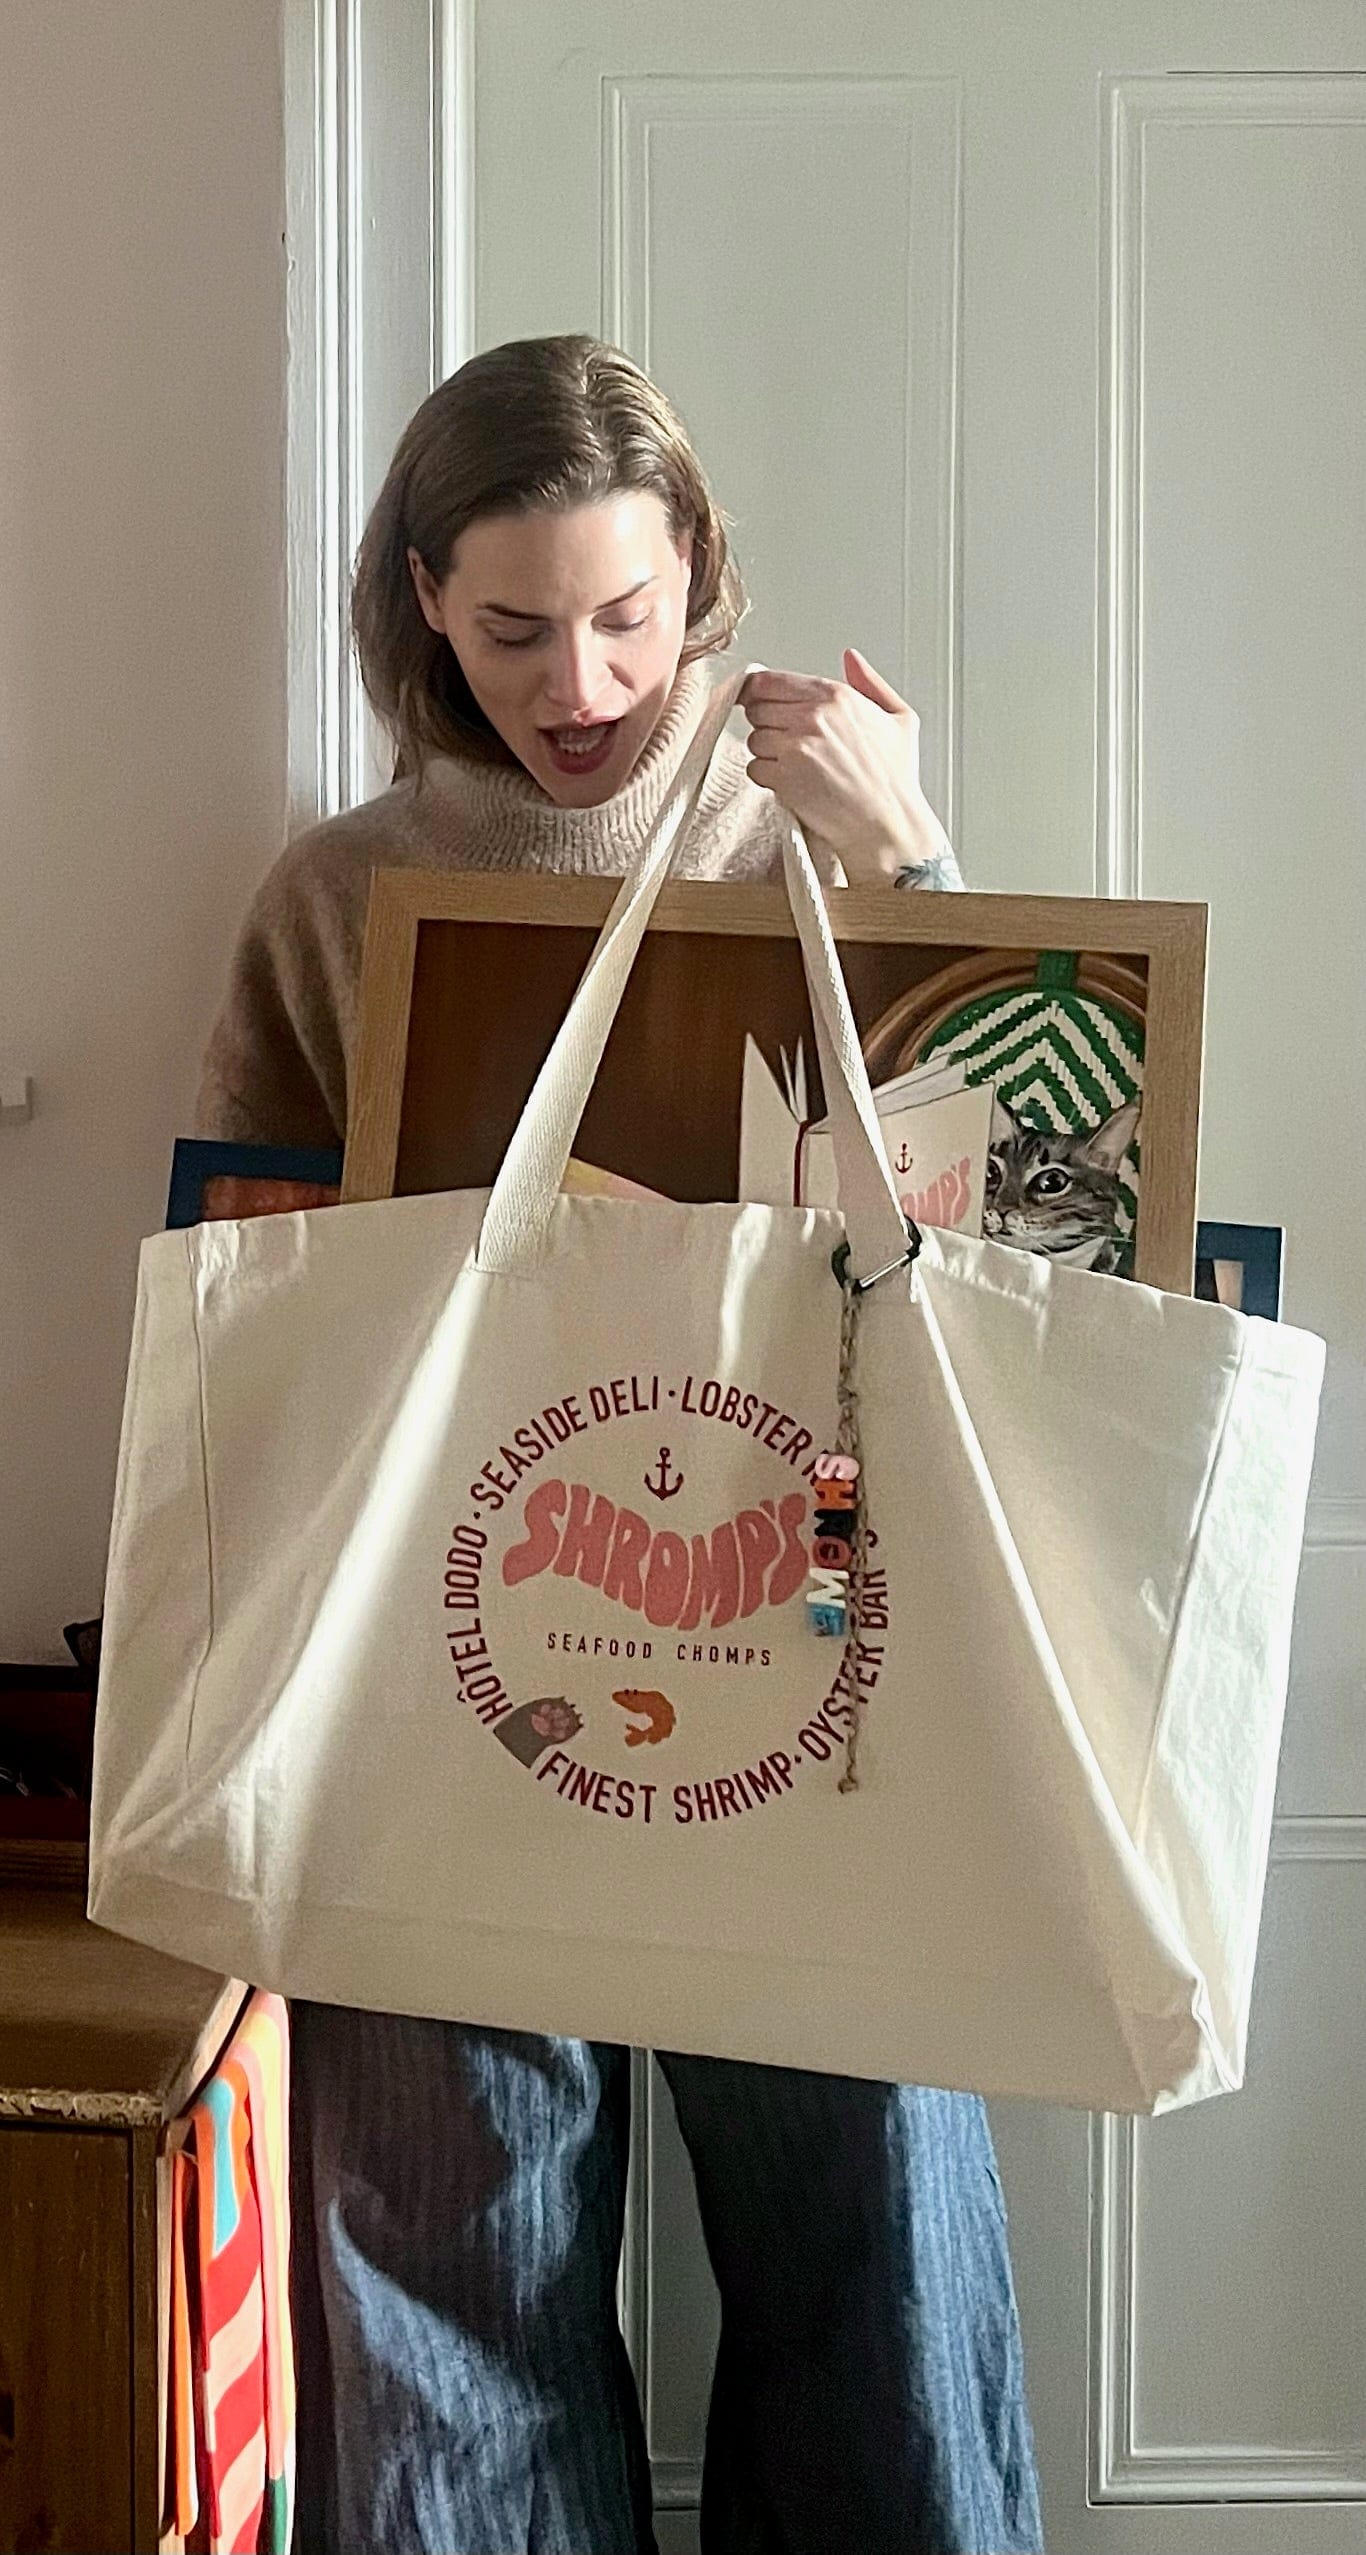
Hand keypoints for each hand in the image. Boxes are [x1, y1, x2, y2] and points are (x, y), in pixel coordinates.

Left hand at [739, 650, 955, 884]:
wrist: (888, 825)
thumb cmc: (895, 779)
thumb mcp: (899, 718)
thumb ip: (871, 683)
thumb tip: (851, 658)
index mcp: (837, 696)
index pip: (771, 680)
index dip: (758, 691)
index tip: (755, 699)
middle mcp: (813, 716)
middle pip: (757, 708)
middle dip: (767, 723)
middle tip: (789, 741)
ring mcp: (796, 747)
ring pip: (754, 739)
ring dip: (768, 752)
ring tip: (797, 765)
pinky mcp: (784, 777)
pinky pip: (754, 768)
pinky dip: (767, 777)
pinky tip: (793, 783)